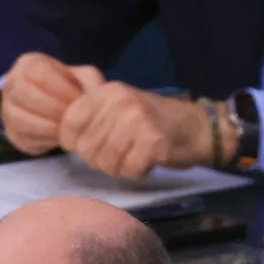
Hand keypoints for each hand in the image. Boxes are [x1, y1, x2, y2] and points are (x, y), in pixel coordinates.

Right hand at [0, 53, 97, 155]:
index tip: (79, 101)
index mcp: (27, 64)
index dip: (62, 90)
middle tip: (74, 118)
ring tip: (68, 129)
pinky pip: (24, 138)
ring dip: (49, 127)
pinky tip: (59, 137)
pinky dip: (44, 140)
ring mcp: (7, 110)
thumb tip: (97, 95)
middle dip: (56, 110)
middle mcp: (10, 84)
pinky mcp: (11, 133)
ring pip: (22, 120)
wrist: (49, 104)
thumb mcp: (81, 77)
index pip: (40, 75)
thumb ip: (91, 81)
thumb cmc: (67, 87)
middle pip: (28, 97)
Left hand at [60, 81, 220, 178]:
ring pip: (106, 162)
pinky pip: (129, 170)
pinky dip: (137, 172)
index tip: (93, 144)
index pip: (69, 124)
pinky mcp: (153, 141)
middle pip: (86, 148)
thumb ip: (90, 118)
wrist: (199, 127)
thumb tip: (64, 140)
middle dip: (101, 158)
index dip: (75, 142)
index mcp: (106, 92)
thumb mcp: (117, 108)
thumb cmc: (152, 122)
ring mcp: (137, 120)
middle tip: (122, 151)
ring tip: (135, 154)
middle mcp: (119, 102)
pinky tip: (148, 160)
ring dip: (120, 167)